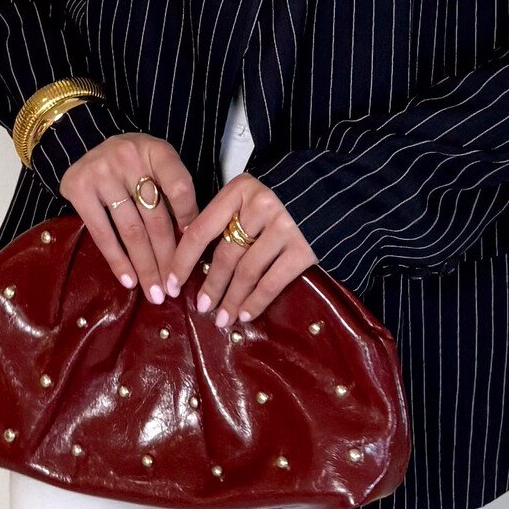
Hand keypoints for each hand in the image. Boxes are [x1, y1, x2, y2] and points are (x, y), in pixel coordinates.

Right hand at [57, 134, 198, 305]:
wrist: (86, 145)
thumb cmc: (133, 163)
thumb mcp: (156, 164)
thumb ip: (173, 192)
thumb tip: (192, 241)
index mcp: (156, 151)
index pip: (180, 187)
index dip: (189, 219)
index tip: (193, 249)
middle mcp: (129, 158)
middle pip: (155, 217)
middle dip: (167, 258)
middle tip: (174, 289)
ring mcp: (102, 173)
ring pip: (131, 230)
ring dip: (145, 266)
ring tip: (154, 292)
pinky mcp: (79, 189)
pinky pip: (102, 233)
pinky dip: (117, 260)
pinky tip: (129, 280)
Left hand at [166, 173, 319, 327]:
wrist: (335, 191)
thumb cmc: (284, 194)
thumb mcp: (252, 193)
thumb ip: (227, 214)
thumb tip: (192, 253)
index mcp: (240, 190)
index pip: (201, 229)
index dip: (183, 260)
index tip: (173, 283)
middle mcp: (260, 206)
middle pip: (225, 254)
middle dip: (210, 286)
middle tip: (201, 307)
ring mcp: (284, 227)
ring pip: (247, 272)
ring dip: (231, 299)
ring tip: (222, 319)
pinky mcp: (304, 248)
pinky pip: (272, 282)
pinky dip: (256, 302)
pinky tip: (245, 315)